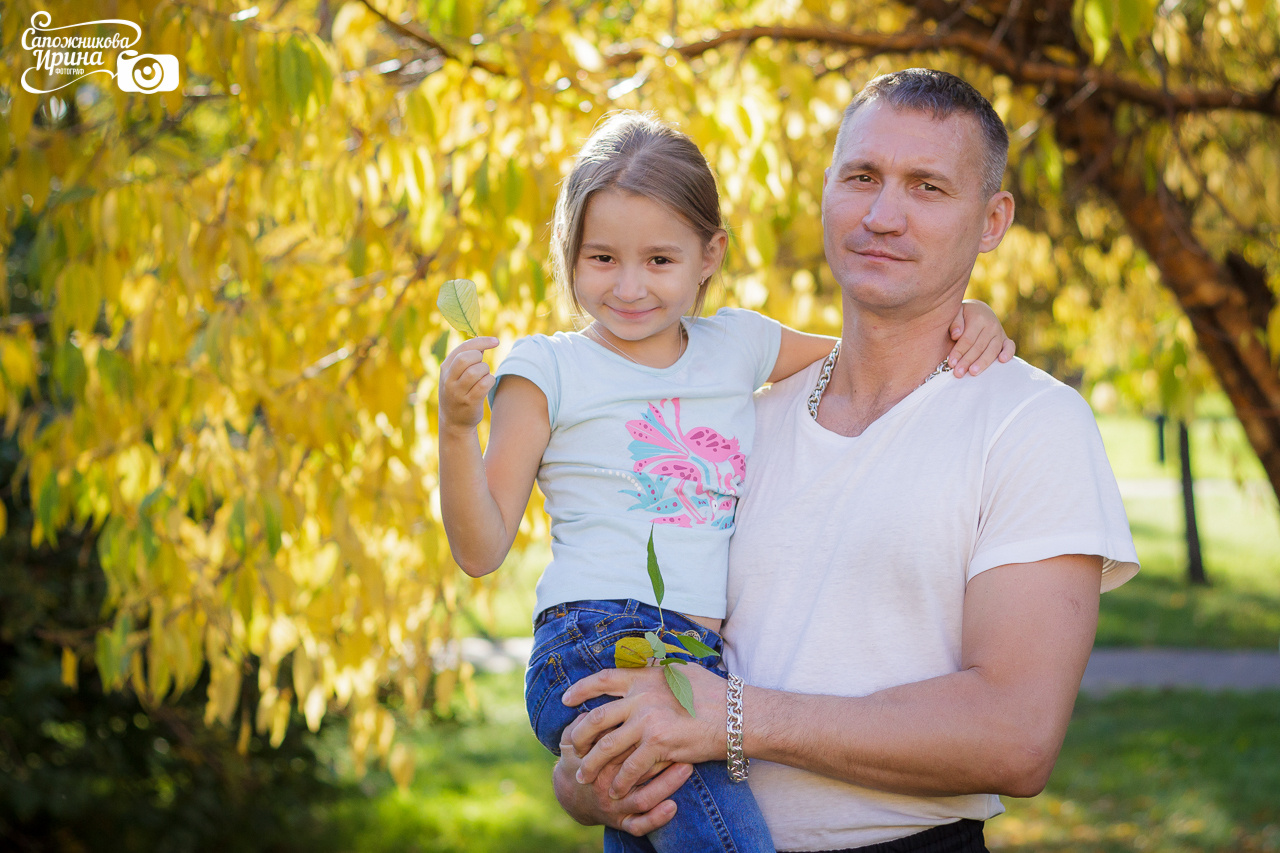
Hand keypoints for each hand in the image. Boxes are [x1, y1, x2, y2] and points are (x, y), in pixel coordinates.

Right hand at [439, 336, 498, 429]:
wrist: (454, 422)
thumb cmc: (459, 392)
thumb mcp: (456, 375)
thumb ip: (466, 358)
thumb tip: (483, 342)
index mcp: (445, 368)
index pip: (463, 347)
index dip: (482, 341)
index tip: (496, 341)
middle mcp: (448, 379)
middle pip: (466, 358)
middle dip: (480, 358)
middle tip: (482, 365)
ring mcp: (457, 392)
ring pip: (476, 371)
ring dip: (485, 371)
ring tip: (484, 377)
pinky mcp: (469, 402)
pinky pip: (484, 385)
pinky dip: (489, 381)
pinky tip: (487, 385)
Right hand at [554, 719, 691, 835]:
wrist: (573, 795)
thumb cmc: (579, 760)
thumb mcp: (571, 742)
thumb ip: (579, 725)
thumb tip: (589, 711)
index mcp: (597, 762)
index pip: (619, 746)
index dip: (641, 735)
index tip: (666, 720)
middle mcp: (606, 784)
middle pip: (635, 770)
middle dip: (660, 758)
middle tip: (684, 742)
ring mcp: (616, 806)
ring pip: (642, 799)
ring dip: (665, 785)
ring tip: (686, 768)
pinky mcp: (622, 822)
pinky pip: (640, 825)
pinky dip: (656, 819)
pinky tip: (673, 807)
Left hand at [562, 665, 724, 798]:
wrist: (736, 715)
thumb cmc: (714, 693)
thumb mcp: (681, 672)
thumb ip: (657, 671)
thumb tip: (644, 664)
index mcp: (644, 677)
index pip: (602, 680)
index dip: (580, 690)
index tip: (566, 700)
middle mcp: (641, 697)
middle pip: (596, 718)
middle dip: (578, 736)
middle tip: (569, 748)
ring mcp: (648, 721)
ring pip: (608, 746)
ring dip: (592, 764)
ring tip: (583, 776)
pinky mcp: (659, 744)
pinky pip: (630, 767)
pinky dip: (620, 781)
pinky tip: (616, 790)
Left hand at [948, 301, 1014, 376]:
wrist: (978, 310)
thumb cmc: (963, 316)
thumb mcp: (956, 313)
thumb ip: (955, 323)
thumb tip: (956, 335)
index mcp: (978, 318)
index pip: (968, 339)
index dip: (959, 352)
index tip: (951, 363)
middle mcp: (991, 325)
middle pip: (979, 347)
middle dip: (967, 361)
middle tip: (958, 373)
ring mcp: (1000, 332)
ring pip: (992, 350)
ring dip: (982, 363)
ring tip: (973, 372)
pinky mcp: (1006, 339)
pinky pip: (1010, 347)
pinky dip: (1008, 353)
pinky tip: (1002, 361)